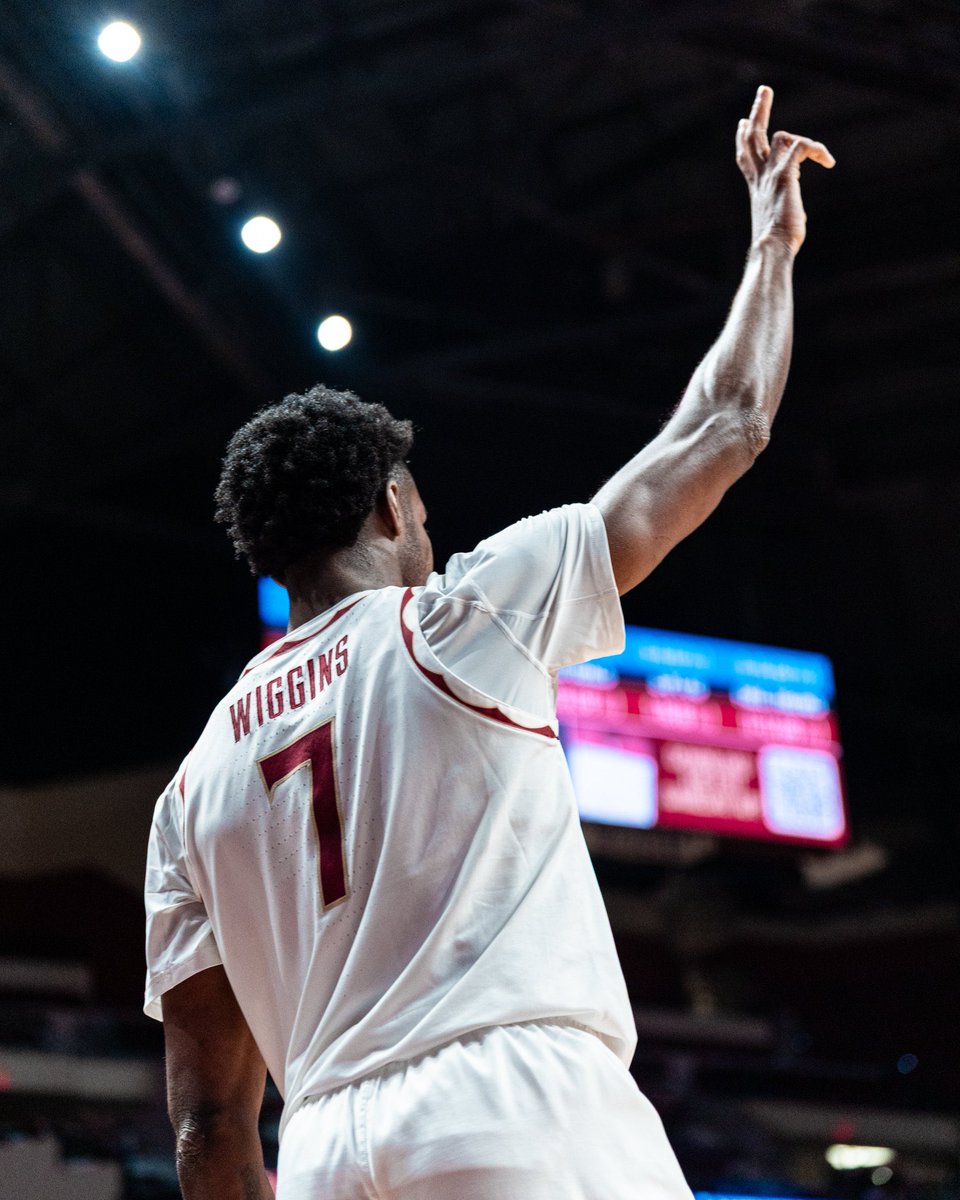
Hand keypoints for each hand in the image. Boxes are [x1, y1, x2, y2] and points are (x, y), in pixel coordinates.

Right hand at [736, 85, 834, 254]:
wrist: (770, 249)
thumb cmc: (776, 246)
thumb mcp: (776, 225)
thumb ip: (781, 215)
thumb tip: (789, 232)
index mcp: (755, 188)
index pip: (745, 157)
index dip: (743, 139)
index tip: (743, 123)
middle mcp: (759, 178)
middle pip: (752, 137)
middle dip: (758, 111)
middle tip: (764, 90)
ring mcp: (770, 174)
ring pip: (776, 136)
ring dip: (801, 136)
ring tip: (817, 149)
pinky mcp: (784, 174)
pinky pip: (801, 146)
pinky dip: (817, 150)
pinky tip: (828, 164)